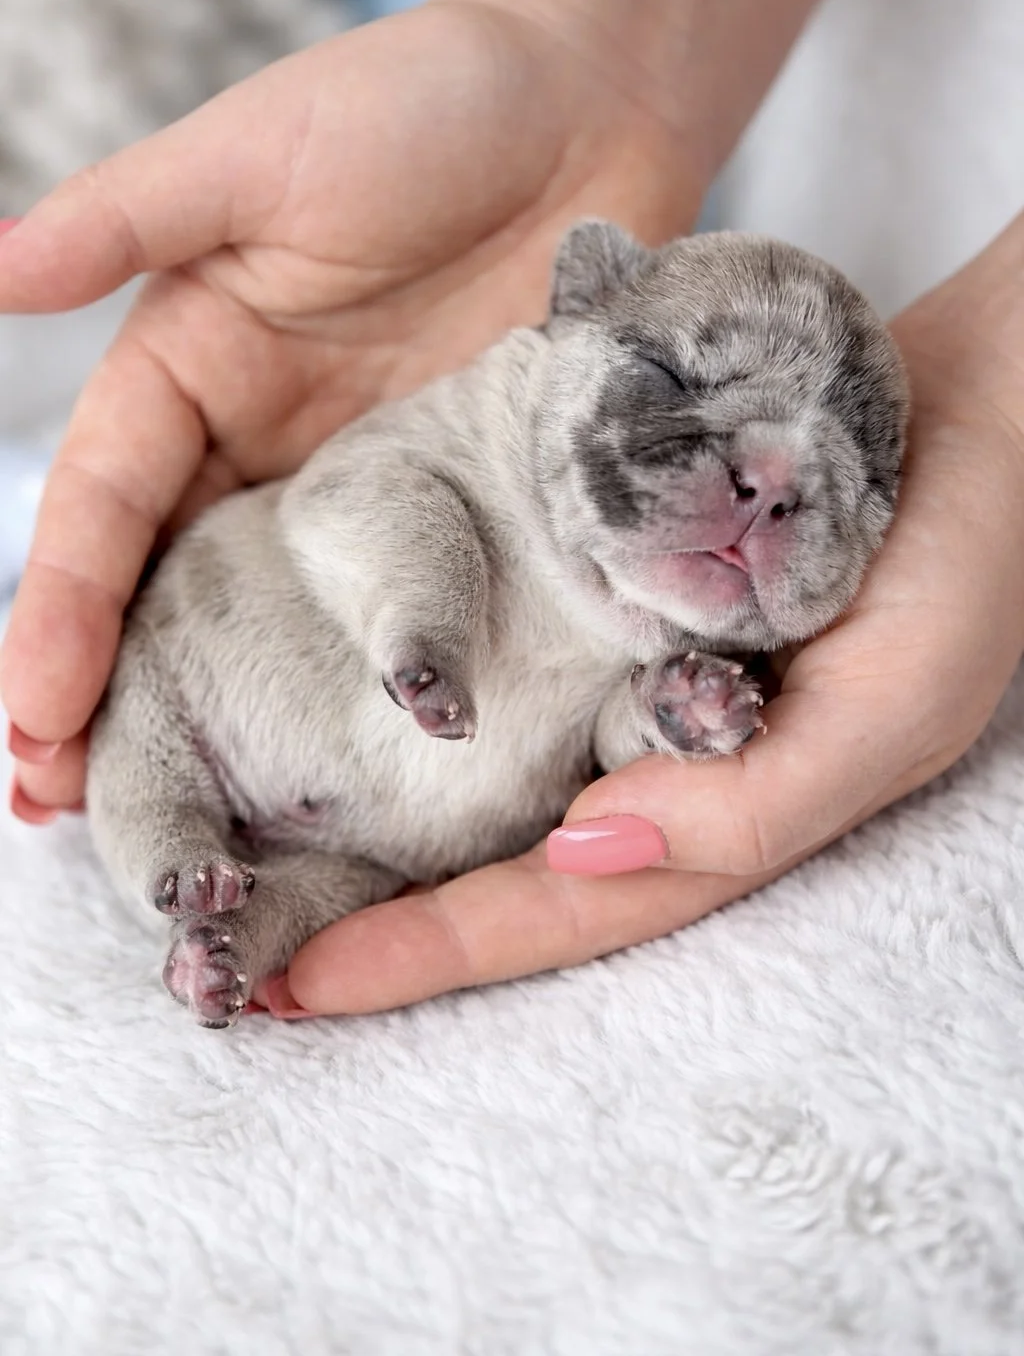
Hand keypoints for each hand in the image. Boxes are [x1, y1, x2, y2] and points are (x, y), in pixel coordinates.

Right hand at [1, 0, 698, 815]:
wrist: (586, 107)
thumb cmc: (414, 103)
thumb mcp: (254, 153)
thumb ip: (126, 218)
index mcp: (188, 366)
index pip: (105, 512)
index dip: (62, 613)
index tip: (30, 716)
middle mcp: (262, 443)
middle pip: (168, 593)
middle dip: (110, 698)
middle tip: (65, 810)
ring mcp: (364, 484)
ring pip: (274, 621)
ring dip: (224, 716)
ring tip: (183, 825)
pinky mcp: (460, 501)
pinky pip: (404, 603)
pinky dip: (369, 680)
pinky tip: (361, 763)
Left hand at [269, 215, 1023, 1017]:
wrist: (982, 404)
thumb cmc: (967, 556)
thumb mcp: (894, 701)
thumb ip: (753, 798)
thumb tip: (577, 852)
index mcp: (720, 808)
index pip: (560, 904)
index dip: (437, 951)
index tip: (303, 985)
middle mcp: (657, 755)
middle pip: (500, 865)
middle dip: (379, 913)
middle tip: (233, 950)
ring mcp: (627, 676)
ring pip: (488, 770)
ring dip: (376, 813)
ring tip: (250, 838)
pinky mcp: (610, 595)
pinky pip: (506, 660)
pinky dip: (427, 692)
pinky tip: (340, 699)